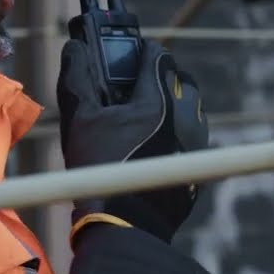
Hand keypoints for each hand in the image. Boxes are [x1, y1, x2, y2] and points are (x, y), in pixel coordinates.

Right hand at [55, 37, 209, 242]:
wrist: (125, 225)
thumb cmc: (100, 170)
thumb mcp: (79, 120)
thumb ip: (78, 77)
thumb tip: (75, 47)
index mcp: (157, 100)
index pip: (158, 55)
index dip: (141, 49)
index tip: (130, 50)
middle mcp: (185, 116)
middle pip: (179, 79)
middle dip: (159, 74)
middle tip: (134, 84)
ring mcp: (196, 143)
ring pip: (191, 107)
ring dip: (171, 102)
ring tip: (143, 114)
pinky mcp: (198, 165)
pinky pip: (193, 135)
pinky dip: (177, 130)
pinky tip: (152, 143)